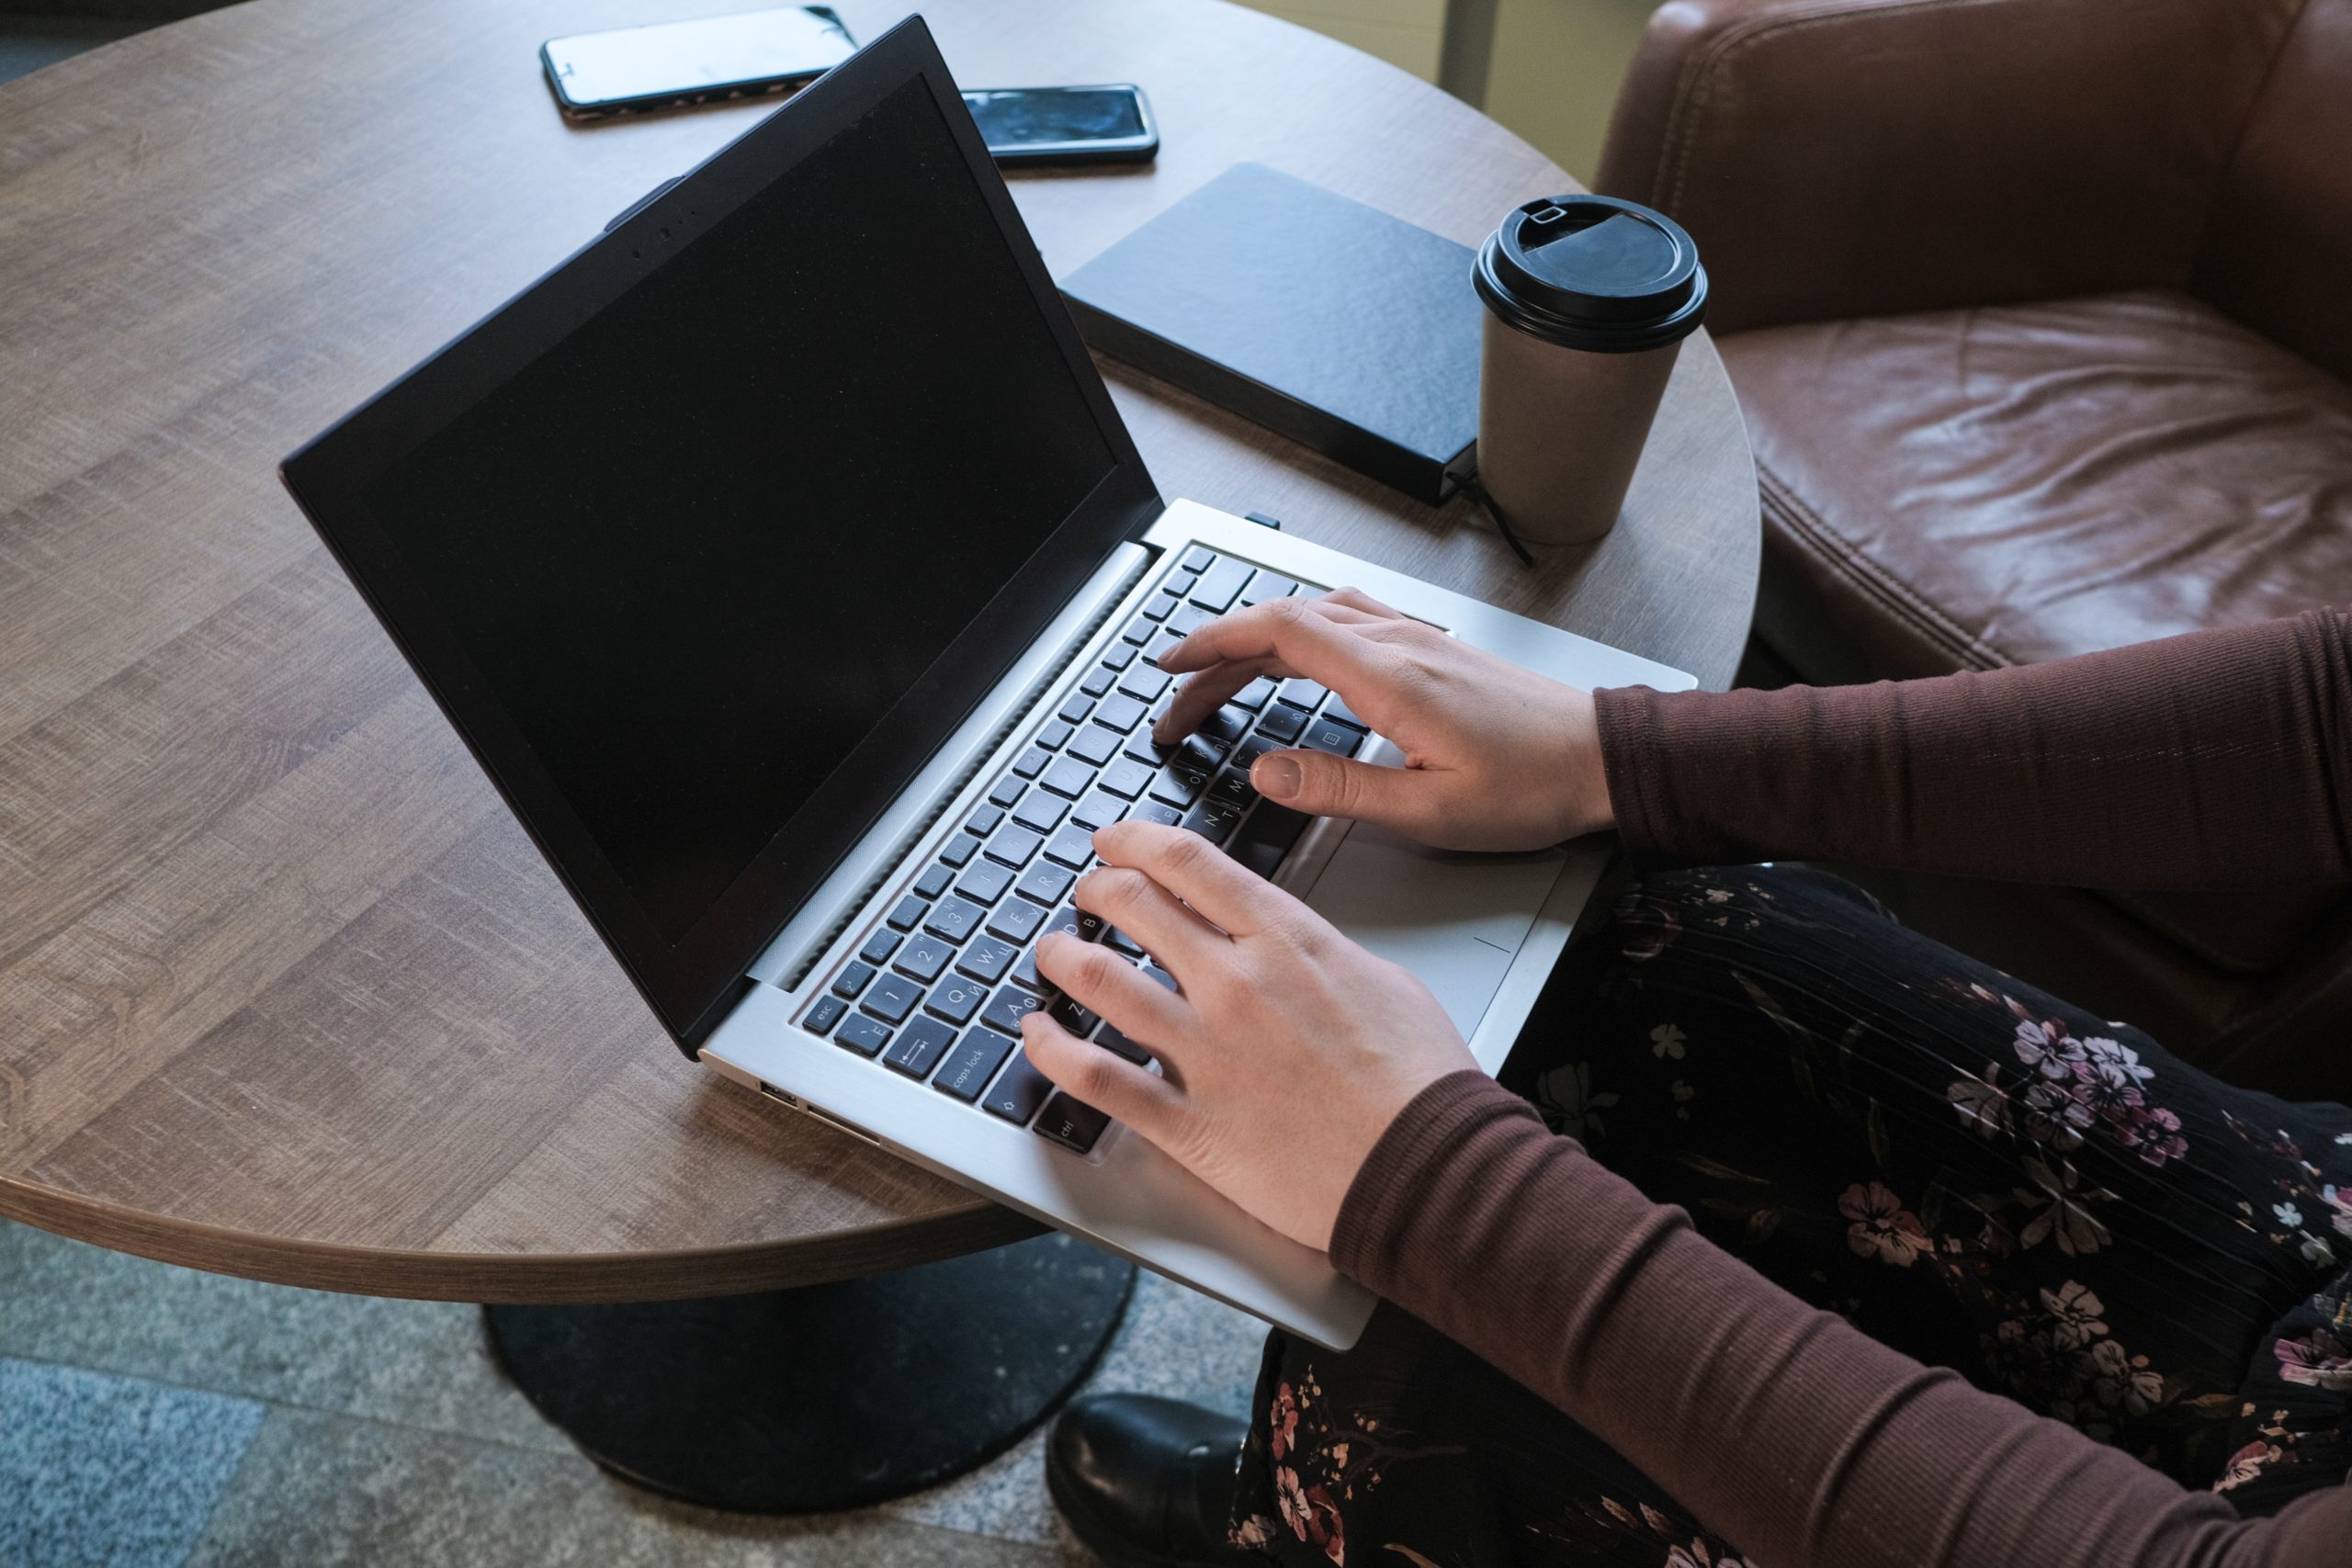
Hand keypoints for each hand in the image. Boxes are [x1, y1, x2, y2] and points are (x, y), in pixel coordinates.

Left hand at [1019, 820, 1474, 1251]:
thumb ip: (1314, 952)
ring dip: (1061, 959)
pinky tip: (1036, 1035)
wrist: (1430, 1169)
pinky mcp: (1188, 1123)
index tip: (1114, 841)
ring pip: (1098, 981)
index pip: (1188, 863)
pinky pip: (1095, 1077)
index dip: (1135, 841)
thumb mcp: (1379, 979)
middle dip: (1097, 890)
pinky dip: (1051, 1050)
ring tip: (1052, 954)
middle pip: (1133, 907)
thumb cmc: (1421, 1083)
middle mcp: (1235, 985)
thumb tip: (1280, 942)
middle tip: (1087, 895)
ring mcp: (1205, 1053)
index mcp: (1287, 940)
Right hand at [1155, 590, 1613, 851]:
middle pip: (1285, 622)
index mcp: (1389, 678)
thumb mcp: (1429, 813)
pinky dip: (1299, 635)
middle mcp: (1399, 645)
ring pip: (1315, 617)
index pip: (1279, 633)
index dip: (1214, 644)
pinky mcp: (1434, 651)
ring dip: (1257, 642)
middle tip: (1177, 699)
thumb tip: (1265, 772)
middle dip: (1219, 656)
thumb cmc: (1533, 787)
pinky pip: (1347, 621)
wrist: (1604, 760)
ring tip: (1220, 682)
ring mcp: (1418, 640)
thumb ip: (1339, 790)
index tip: (1170, 665)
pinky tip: (1294, 658)